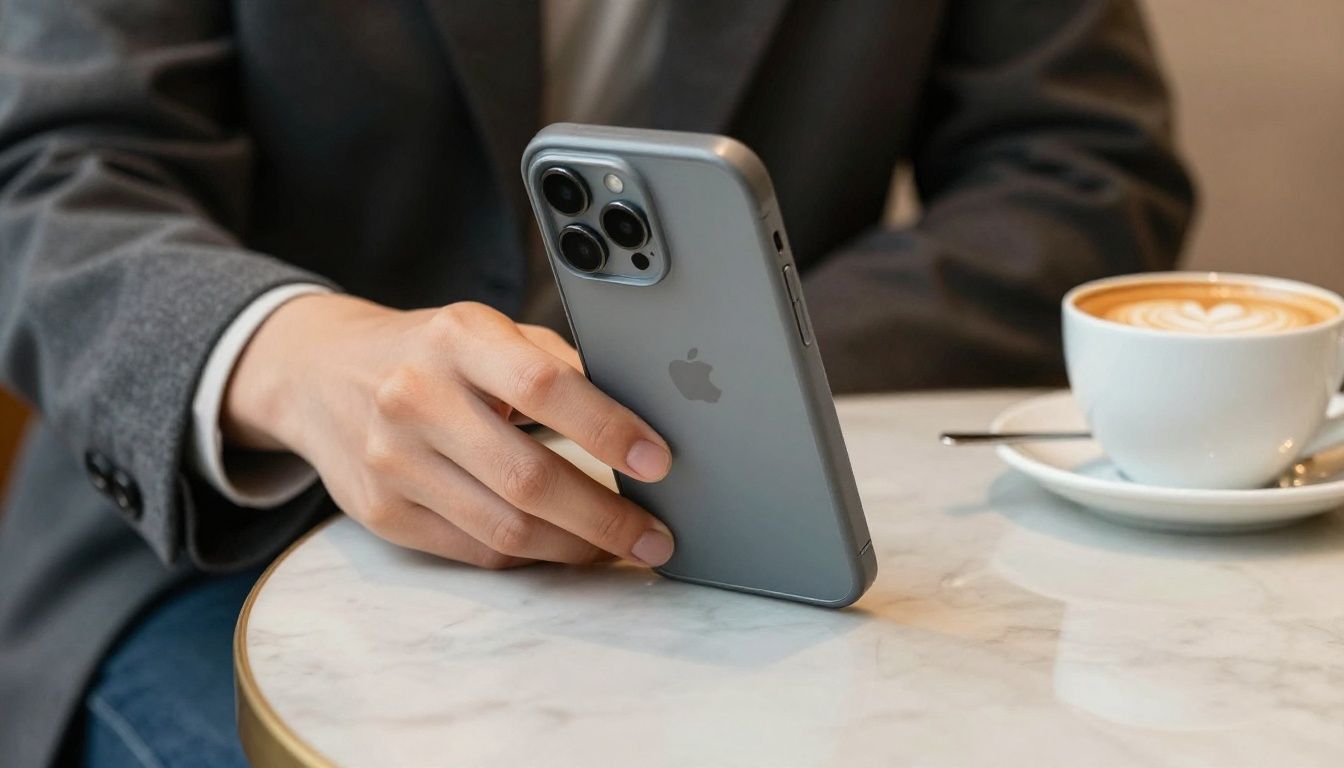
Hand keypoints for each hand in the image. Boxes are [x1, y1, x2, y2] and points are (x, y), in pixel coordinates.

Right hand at [222, 294, 674, 569]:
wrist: (318, 373)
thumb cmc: (428, 352)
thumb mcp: (485, 330)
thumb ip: (552, 364)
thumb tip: (639, 417)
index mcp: (457, 340)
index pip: (545, 387)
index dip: (609, 429)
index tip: (658, 461)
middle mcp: (417, 397)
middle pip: (528, 478)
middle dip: (607, 517)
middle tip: (656, 536)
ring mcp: (393, 460)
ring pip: (505, 529)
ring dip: (577, 549)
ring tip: (621, 550)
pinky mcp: (382, 511)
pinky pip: (475, 550)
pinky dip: (532, 556)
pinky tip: (565, 549)